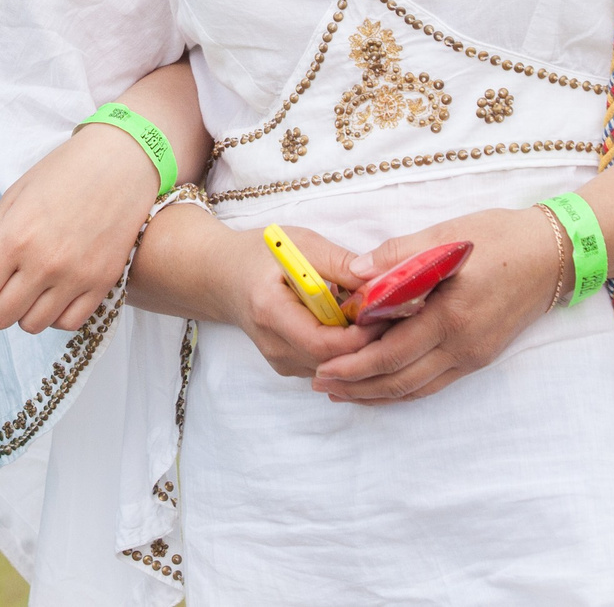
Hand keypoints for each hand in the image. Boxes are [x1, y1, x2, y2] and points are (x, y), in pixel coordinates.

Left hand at [0, 124, 163, 330]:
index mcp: (16, 237)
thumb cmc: (63, 172)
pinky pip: (68, 324)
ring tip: (32, 284)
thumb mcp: (15, 198)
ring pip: (32, 325)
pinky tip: (57, 290)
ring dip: (25, 310)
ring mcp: (76, 276)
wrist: (122, 161)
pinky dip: (56, 314)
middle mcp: (44, 262)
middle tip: (5, 280)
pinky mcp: (103, 284)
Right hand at [208, 222, 383, 378]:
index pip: (324, 344)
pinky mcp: (288, 366)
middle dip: (368, 342)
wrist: (220, 275)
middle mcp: (274, 346)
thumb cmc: (258, 254)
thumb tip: (380, 280)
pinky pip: (327, 365)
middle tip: (393, 315)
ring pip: (335, 369)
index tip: (385, 311)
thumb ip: (339, 262)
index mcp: (270, 312)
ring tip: (376, 317)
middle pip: (334, 362)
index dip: (361, 335)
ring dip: (360, 348)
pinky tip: (354, 324)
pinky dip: (346, 350)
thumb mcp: (299, 244)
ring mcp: (280, 361)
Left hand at [308, 206, 559, 403]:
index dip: (353, 365)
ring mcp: (474, 356)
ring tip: (342, 392)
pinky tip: (383, 386)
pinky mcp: (479, 357)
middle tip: (320, 384)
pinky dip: (404, 389)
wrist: (553, 256)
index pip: (392, 353)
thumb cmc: (500, 239)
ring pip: (417, 389)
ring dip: (377, 394)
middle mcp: (463, 346)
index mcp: (451, 317)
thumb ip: (399, 255)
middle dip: (357, 387)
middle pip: (400, 380)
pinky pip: (435, 383)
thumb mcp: (447, 236)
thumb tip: (357, 272)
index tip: (321, 365)